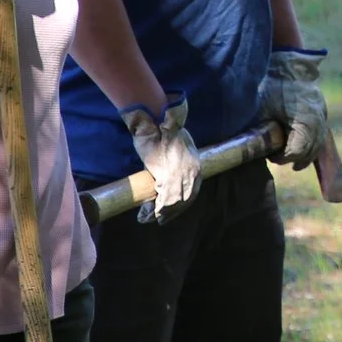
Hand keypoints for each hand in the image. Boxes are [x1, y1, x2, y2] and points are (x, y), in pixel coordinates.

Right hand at [124, 99, 201, 222]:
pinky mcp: (167, 178)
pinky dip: (154, 210)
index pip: (193, 191)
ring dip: (163, 213)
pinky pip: (162, 201)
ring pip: (174, 203)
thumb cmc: (164, 132)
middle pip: (185, 200)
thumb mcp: (177, 147)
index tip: (175, 210)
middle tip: (163, 220)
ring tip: (151, 219)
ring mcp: (181, 177)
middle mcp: (192, 173)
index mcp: (196, 166)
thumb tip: (172, 169)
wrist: (158, 120)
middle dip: (174, 212)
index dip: (183, 203)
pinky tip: (145, 215)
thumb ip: (178, 160)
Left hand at [257, 47, 328, 167]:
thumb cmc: (271, 83)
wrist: (285, 59)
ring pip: (319, 142)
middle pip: (311, 150)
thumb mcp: (260, 108)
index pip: (298, 151)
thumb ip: (256, 131)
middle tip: (277, 157)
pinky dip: (311, 141)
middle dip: (295, 158)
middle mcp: (318, 118)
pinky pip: (320, 131)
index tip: (271, 155)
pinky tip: (299, 143)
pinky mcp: (321, 107)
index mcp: (305, 120)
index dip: (283, 157)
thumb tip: (243, 150)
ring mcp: (322, 112)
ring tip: (291, 158)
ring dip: (306, 152)